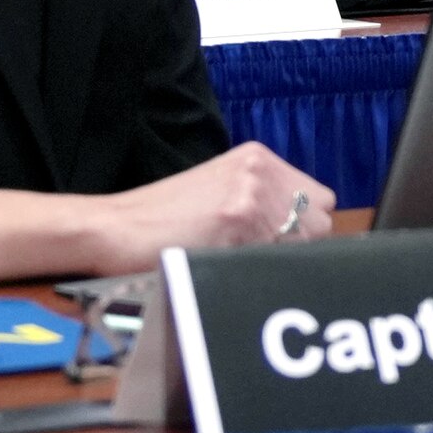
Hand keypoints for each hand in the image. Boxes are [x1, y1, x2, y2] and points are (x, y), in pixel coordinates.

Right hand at [102, 143, 336, 264]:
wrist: (112, 226)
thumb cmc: (163, 217)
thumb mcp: (220, 190)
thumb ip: (263, 200)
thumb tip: (306, 231)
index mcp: (259, 159)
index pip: (321, 201)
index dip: (306, 229)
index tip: (282, 244)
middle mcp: (260, 172)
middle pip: (319, 225)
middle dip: (298, 248)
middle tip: (255, 257)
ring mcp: (249, 197)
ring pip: (298, 248)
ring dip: (273, 264)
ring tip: (232, 261)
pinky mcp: (234, 225)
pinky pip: (268, 262)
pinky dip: (251, 273)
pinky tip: (220, 267)